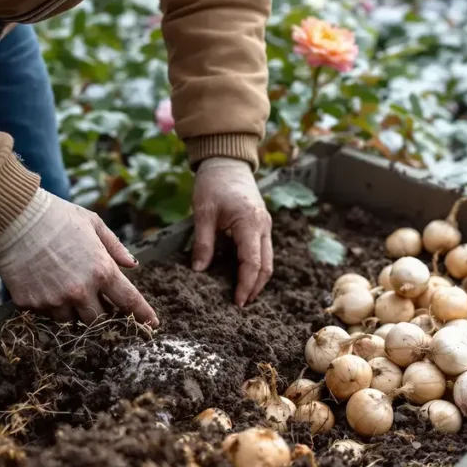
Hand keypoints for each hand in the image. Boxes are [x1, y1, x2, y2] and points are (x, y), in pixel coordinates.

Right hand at [0, 189, 157, 325]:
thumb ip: (115, 247)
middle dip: (102, 315)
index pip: (129, 301)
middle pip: (100, 321)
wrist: (14, 217)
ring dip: (74, 311)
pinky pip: (46, 315)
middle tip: (98, 303)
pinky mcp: (31, 304)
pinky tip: (46, 286)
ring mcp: (54, 300)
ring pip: (71, 321)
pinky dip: (51, 306)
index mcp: (102, 270)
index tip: (151, 324)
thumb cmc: (57, 216)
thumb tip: (133, 264)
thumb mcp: (93, 223)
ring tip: (67, 289)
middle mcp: (80, 290)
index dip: (142, 315)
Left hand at [191, 157, 272, 305]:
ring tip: (242, 295)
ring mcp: (264, 225)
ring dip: (257, 279)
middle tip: (240, 304)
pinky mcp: (261, 224)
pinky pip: (262, 250)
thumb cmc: (213, 183)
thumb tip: (199, 270)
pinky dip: (255, 266)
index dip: (245, 285)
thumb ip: (203, 242)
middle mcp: (263, 226)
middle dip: (255, 287)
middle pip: (266, 266)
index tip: (237, 302)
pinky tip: (241, 275)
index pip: (252, 263)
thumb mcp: (203, 212)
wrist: (227, 161)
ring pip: (267, 260)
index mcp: (250, 223)